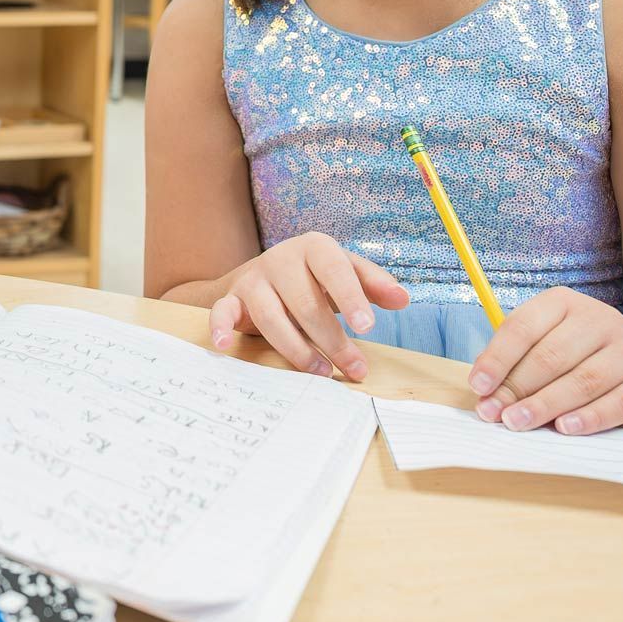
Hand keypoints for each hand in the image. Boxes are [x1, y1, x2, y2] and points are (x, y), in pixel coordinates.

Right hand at [208, 232, 410, 379]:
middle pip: (305, 303)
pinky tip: (226, 346)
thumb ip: (372, 284)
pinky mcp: (232, 298)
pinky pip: (222, 312)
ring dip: (297, 350)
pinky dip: (220, 328)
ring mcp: (254, 280)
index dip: (351, 298)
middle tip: (354, 368)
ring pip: (272, 316)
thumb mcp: (344, 273)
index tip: (367, 328)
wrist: (263, 273)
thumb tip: (402, 299)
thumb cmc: (314, 276)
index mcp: (314, 248)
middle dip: (332, 340)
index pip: (334, 269)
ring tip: (322, 372)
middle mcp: (280, 259)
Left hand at [468, 287, 622, 433]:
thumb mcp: (551, 342)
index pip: (523, 327)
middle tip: (494, 414)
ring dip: (546, 404)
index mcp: (565, 303)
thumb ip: (517, 361)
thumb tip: (484, 390)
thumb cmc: (586, 355)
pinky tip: (565, 428)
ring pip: (584, 380)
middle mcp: (601, 320)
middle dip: (517, 387)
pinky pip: (621, 402)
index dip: (497, 358)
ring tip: (518, 422)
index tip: (478, 386)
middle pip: (551, 356)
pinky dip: (590, 417)